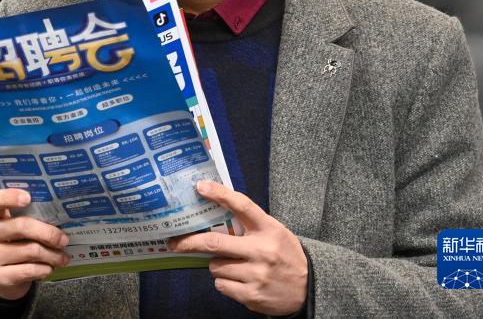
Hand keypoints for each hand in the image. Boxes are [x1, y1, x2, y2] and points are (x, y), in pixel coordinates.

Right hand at [0, 188, 69, 300]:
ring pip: (30, 251)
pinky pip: (28, 271)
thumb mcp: (18, 224)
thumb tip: (62, 213)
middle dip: (48, 233)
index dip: (9, 197)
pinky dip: (44, 269)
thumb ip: (32, 215)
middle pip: (20, 226)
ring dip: (52, 255)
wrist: (3, 273)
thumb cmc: (16, 241)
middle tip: (64, 240)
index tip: (28, 198)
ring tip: (63, 257)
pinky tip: (50, 268)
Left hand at [169, 181, 307, 315]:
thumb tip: (214, 207)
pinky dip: (224, 282)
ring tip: (234, 265)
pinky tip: (240, 280)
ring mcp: (257, 275)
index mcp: (268, 229)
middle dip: (190, 242)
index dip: (219, 194)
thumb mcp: (273, 231)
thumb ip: (249, 223)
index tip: (200, 187)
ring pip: (215, 266)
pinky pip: (221, 285)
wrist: (309, 288)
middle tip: (173, 242)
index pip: (242, 205)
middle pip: (215, 243)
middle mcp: (262, 251)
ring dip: (217, 265)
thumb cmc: (284, 254)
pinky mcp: (252, 295)